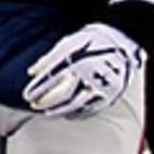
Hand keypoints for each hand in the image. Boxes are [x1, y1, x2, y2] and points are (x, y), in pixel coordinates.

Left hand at [22, 22, 143, 118]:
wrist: (126, 41)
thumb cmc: (94, 40)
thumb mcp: (70, 42)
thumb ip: (50, 58)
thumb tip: (32, 72)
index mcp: (81, 61)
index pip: (53, 79)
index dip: (38, 89)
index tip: (27, 95)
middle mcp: (93, 76)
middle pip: (63, 95)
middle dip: (46, 102)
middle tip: (34, 104)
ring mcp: (104, 88)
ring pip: (77, 106)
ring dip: (59, 110)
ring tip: (47, 112)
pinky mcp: (112, 96)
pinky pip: (91, 109)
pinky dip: (77, 113)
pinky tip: (67, 113)